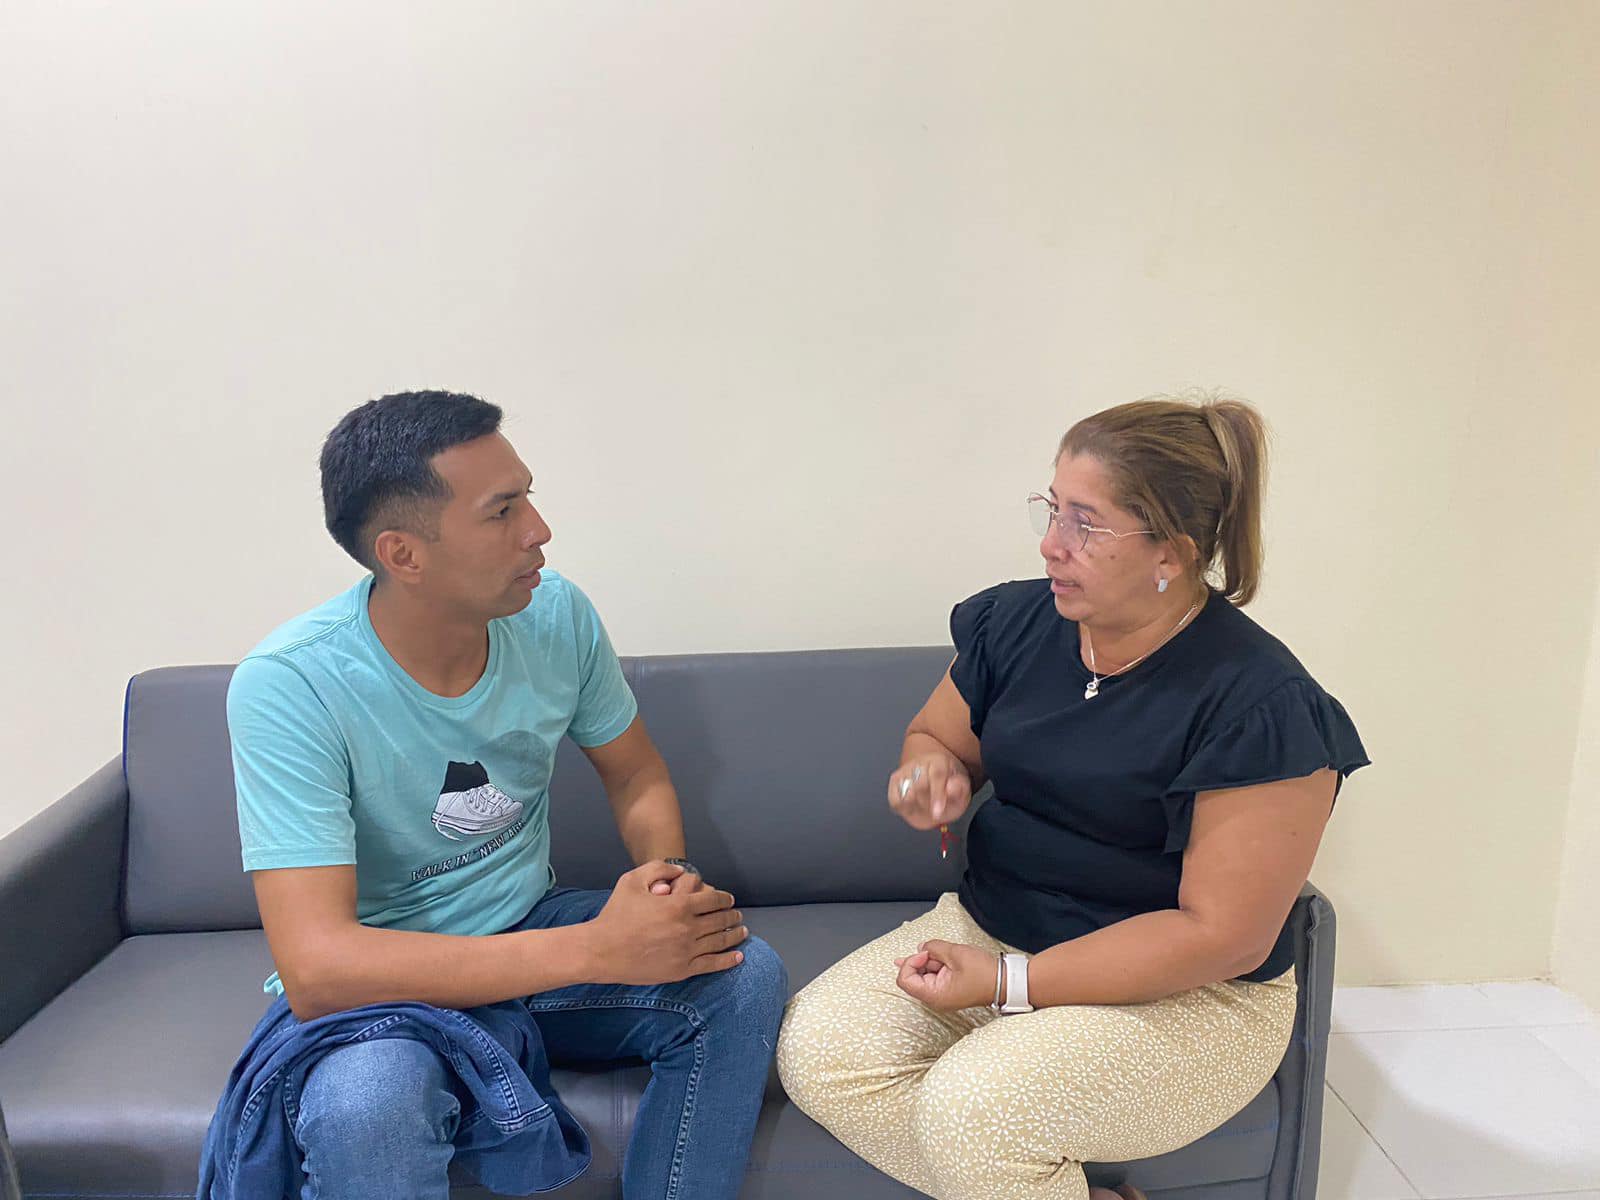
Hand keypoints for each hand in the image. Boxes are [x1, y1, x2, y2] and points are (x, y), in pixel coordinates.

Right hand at [589, 861, 747, 984]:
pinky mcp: (682, 970)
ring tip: (742, 931)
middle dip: (732, 916)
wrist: (601, 950)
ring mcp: (686, 951)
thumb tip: (682, 871)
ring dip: (734, 934)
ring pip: (720, 941)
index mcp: (678, 905)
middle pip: (720, 919)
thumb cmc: (615, 914)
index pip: (713, 899)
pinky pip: (712, 964)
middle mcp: (687, 928)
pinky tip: (738, 956)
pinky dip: (728, 960)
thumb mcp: (633, 880)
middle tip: (737, 915)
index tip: (728, 900)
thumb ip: (659, 869)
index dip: (724, 898)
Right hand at [887, 754, 971, 830]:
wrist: (936, 778)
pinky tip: (915, 808)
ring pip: (906, 795)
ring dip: (917, 807)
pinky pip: (895, 800)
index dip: (937, 796)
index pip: (937, 775)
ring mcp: (905, 770)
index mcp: (939, 761)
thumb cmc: (950, 786)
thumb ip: (960, 788)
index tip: (938, 814)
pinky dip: (904, 809)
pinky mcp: (895, 780)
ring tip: (927, 808)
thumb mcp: (964, 789)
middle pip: (919, 787)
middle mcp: (920, 762)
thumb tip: (950, 788)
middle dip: (928, 805)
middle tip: (937, 811)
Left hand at [894, 940, 998, 1011]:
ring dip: (929, 961)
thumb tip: (921, 947)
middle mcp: (935, 999)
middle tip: (933, 950)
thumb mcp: (955, 953)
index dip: (910, 962)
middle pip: (912, 978)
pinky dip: (935, 965)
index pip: (905, 980)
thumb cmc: (984, 973)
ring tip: (945, 954)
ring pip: (924, 975)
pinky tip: (940, 956)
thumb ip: (933, 947)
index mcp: (934, 995)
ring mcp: (941, 996)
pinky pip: (934, 977)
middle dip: (920, 960)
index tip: (925, 952)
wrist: (1005, 983)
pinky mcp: (948, 991)